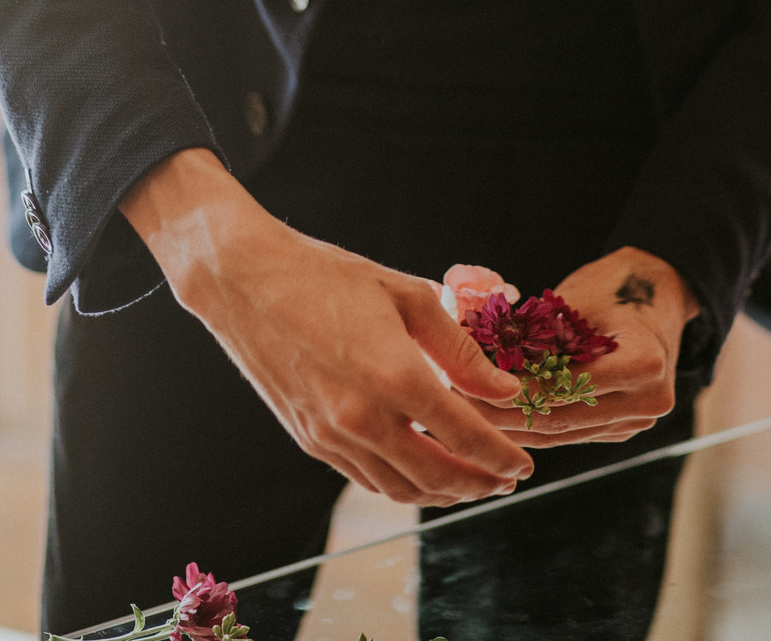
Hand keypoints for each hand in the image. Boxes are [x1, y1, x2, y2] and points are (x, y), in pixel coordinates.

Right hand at [121, 149, 532, 504]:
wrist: (247, 282)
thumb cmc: (329, 277)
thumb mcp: (407, 295)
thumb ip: (459, 349)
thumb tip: (503, 388)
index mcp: (394, 375)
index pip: (464, 434)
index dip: (500, 455)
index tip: (523, 464)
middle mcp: (362, 417)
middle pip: (436, 475)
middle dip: (479, 483)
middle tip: (505, 480)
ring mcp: (331, 435)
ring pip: (400, 488)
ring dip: (442, 493)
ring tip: (470, 483)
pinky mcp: (309, 439)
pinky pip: (366, 478)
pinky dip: (400, 485)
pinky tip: (419, 471)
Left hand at [462, 246, 698, 447]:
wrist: (658, 293)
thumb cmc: (613, 287)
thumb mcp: (574, 303)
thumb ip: (539, 337)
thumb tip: (479, 363)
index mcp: (645, 362)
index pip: (566, 385)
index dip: (515, 388)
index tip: (470, 381)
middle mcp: (648, 400)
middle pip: (562, 417)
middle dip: (505, 413)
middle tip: (457, 402)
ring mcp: (639, 421)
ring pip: (563, 434)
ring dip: (514, 425)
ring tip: (467, 411)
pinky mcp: (625, 429)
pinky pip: (572, 432)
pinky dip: (535, 425)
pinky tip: (497, 418)